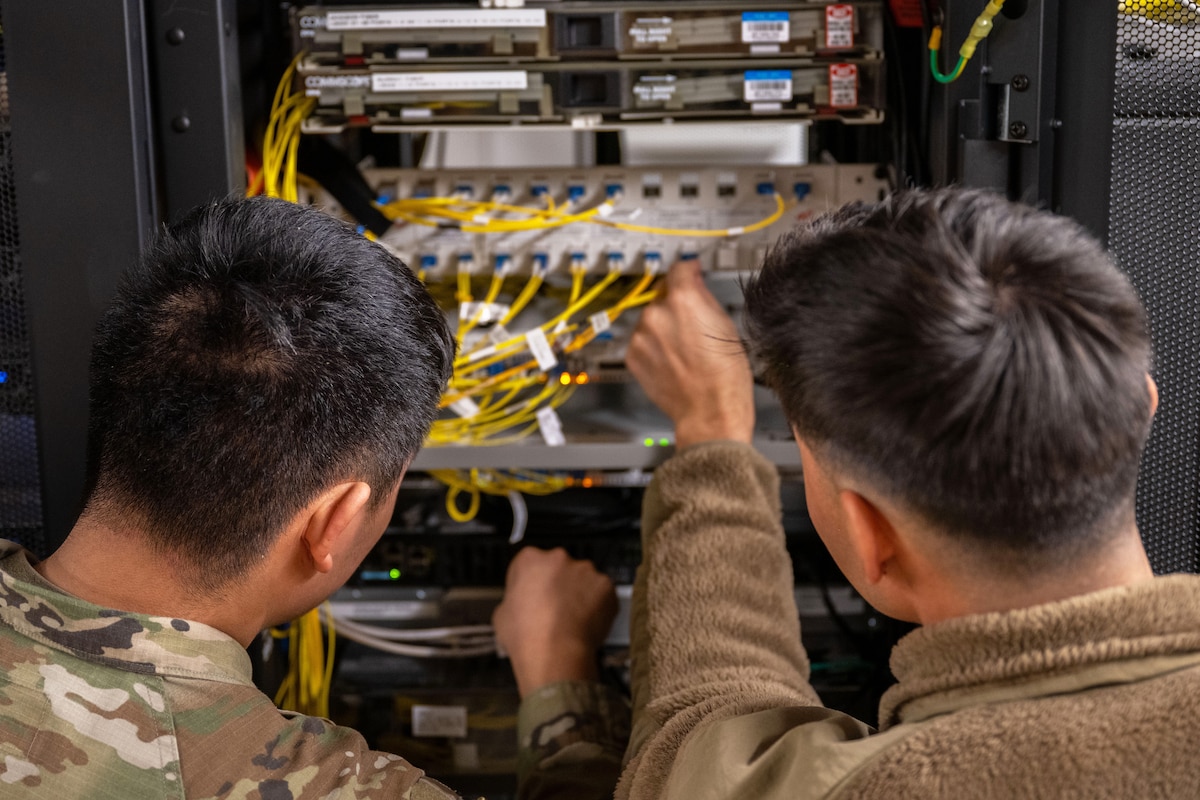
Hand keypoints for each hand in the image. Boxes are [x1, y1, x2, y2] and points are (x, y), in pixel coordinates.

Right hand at [493, 547, 617, 696]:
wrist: (556, 654)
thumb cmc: (529, 637)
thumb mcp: (501, 616)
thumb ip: (513, 600)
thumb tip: (517, 607)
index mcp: (529, 560)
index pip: (530, 563)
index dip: (531, 582)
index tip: (533, 593)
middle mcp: (558, 559)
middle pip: (558, 567)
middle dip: (558, 584)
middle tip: (552, 608)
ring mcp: (584, 571)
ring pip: (582, 579)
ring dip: (579, 593)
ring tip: (570, 618)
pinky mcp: (604, 585)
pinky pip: (602, 592)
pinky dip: (598, 604)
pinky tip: (585, 621)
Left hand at [627, 260, 754, 448]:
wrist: (710, 410)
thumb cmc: (724, 376)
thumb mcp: (726, 324)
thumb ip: (704, 296)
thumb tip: (694, 282)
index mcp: (684, 300)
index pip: (679, 268)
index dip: (688, 271)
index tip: (689, 273)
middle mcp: (657, 314)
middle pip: (663, 295)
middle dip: (675, 304)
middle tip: (693, 325)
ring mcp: (641, 335)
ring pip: (650, 318)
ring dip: (662, 326)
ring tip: (683, 347)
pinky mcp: (633, 355)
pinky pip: (641, 340)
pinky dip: (652, 345)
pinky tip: (672, 359)